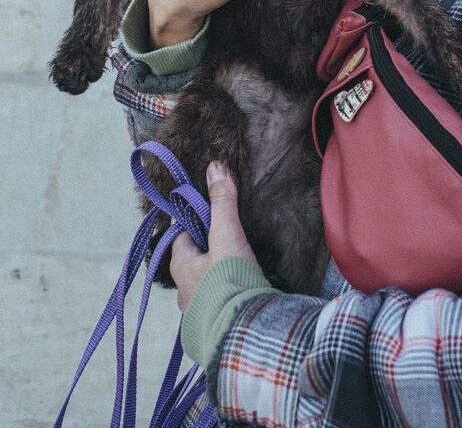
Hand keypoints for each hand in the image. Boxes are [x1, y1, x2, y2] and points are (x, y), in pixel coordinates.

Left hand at [171, 162, 257, 312]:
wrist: (242, 333)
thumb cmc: (229, 282)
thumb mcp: (227, 235)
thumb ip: (222, 202)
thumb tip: (215, 166)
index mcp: (180, 265)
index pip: (181, 232)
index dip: (193, 218)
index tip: (205, 208)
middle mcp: (183, 290)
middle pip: (192, 257)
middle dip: (207, 245)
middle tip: (227, 234)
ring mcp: (195, 311)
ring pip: (202, 282)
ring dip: (215, 272)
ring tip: (236, 263)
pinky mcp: (211, 326)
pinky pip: (214, 302)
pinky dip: (223, 293)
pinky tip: (238, 290)